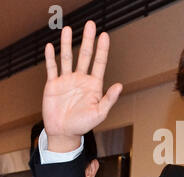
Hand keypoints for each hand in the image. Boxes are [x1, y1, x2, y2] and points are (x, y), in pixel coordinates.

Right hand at [42, 21, 122, 151]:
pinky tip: (50, 47)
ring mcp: (67, 80)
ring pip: (67, 58)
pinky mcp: (53, 84)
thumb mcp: (100, 113)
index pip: (99, 63)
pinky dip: (51, 58)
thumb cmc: (84, 124)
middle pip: (85, 56)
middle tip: (90, 25)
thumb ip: (109, 99)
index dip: (102, 49)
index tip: (105, 35)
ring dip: (68, 44)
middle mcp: (81, 80)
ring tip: (68, 30)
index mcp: (94, 85)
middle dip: (88, 40)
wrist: (64, 132)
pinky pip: (52, 68)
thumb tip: (120, 85)